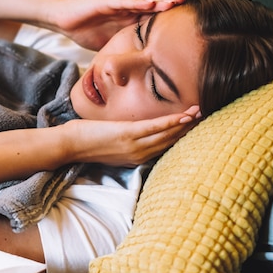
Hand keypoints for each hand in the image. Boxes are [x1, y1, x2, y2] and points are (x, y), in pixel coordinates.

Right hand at [44, 0, 186, 50]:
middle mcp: (126, 11)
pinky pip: (124, 2)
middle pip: (154, 8)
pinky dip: (138, 2)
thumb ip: (123, 54)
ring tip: (177, 2)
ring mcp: (117, 5)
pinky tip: (151, 3)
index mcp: (129, 21)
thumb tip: (133, 74)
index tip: (189, 24)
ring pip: (143, 3)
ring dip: (160, 2)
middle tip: (191, 7)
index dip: (170, 22)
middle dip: (171, 8)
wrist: (63, 20)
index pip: (153, 21)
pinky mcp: (106, 2)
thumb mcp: (111, 46)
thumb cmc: (86, 31)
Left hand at [60, 105, 200, 166]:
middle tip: (205, 118)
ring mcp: (133, 146)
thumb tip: (133, 131)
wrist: (68, 146)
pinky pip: (154, 128)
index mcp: (135, 158)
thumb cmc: (86, 143)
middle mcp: (138, 155)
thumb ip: (126, 141)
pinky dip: (170, 122)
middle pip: (169, 142)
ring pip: (165, 134)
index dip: (180, 137)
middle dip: (188, 130)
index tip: (194, 128)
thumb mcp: (111, 145)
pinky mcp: (127, 135)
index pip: (163, 148)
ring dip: (184, 124)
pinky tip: (183, 116)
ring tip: (199, 114)